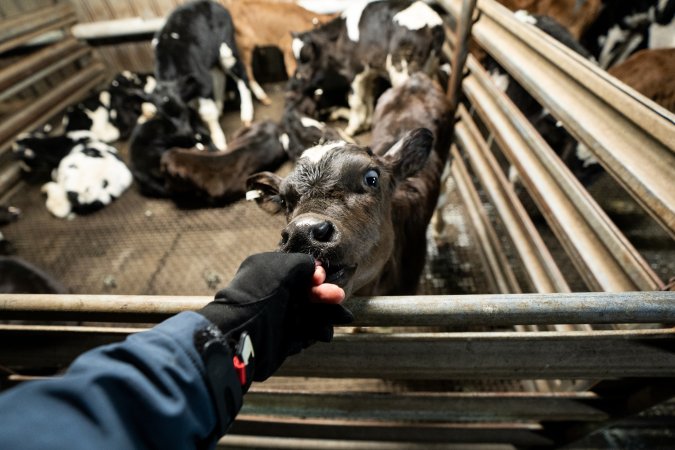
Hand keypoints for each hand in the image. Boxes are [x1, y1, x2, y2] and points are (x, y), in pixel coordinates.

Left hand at [198, 252, 352, 383]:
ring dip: (327, 314)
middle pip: (309, 293)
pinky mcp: (285, 340)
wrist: (243, 333)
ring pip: (312, 313)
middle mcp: (275, 296)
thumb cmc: (260, 294)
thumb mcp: (281, 266)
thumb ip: (302, 262)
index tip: (320, 278)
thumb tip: (315, 269)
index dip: (314, 274)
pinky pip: (307, 334)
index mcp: (270, 275)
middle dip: (325, 294)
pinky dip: (318, 332)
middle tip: (338, 296)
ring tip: (342, 317)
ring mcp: (280, 318)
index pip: (299, 272)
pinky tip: (324, 332)